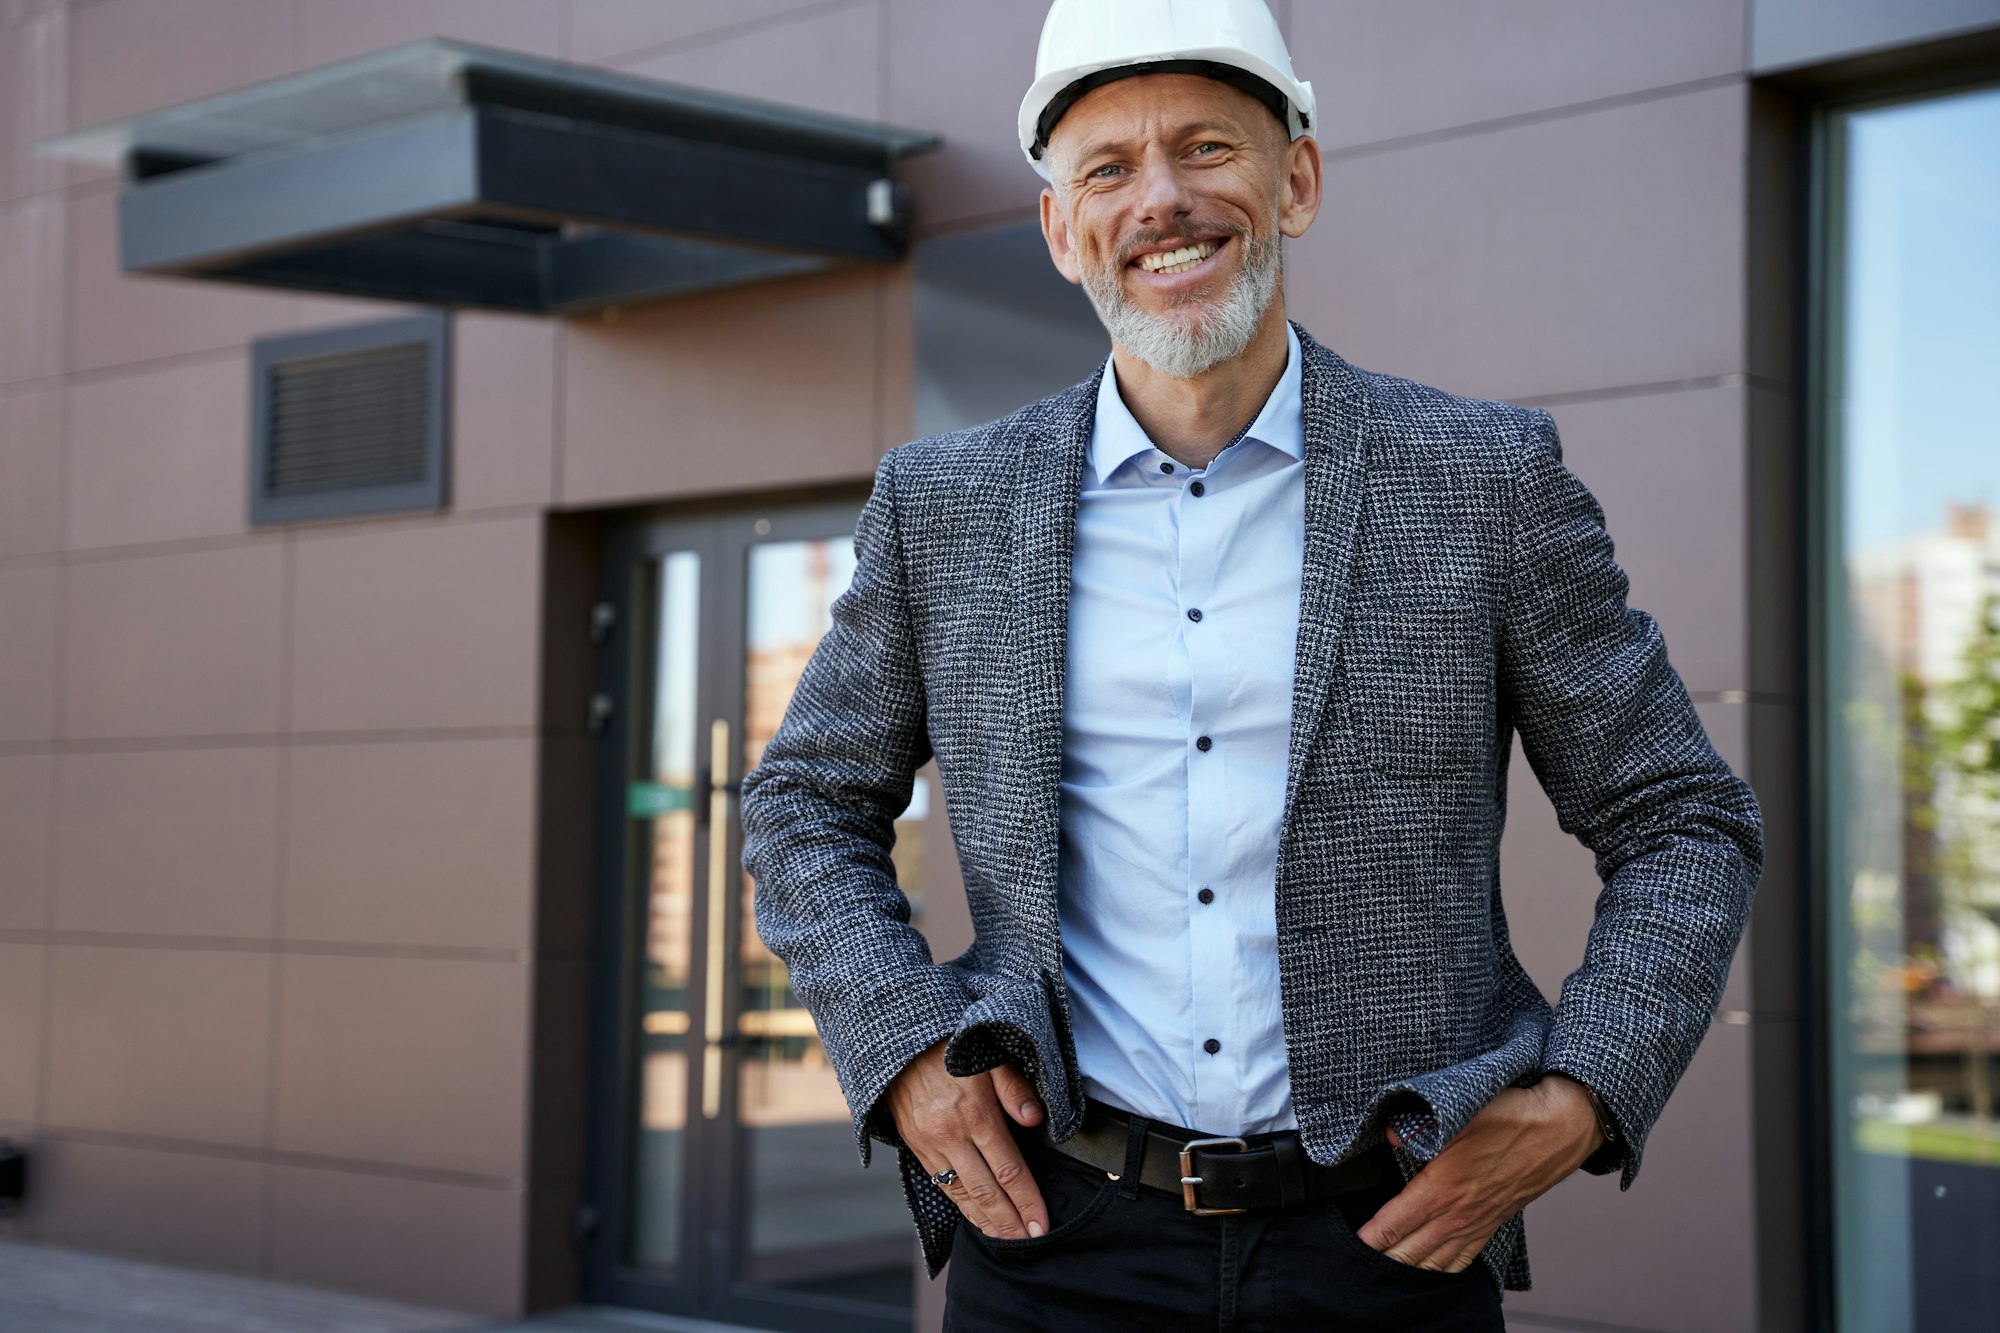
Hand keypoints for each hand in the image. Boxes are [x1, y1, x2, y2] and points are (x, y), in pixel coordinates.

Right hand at [885, 1037, 1049, 1238]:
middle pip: (987, 1192)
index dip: (1028, 1201)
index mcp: (976, 1115)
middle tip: (1032, 1241)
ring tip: (1007, 1238)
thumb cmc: (952, 1048)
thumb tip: (1036, 1120)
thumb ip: (1015, 1090)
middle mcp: (952, 1136)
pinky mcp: (916, 1147)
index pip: (1009, 1171)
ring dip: (986, 1221)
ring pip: (963, 1194)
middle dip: (1011, 1222)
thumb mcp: (990, 1057)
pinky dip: (962, 1206)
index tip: (1043, 1223)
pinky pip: (942, 1185)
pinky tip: (976, 1217)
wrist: (898, 1045)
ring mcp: (931, 1145)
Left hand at [1359, 1073, 1604, 1271]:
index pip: (1392, 1225)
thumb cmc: (1512, 1116)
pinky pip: (1463, 1260)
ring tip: (1384, 1278)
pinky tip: (1430, 1274)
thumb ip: (1417, 1125)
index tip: (1348, 1246)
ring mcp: (1476, 1224)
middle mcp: (1457, 1214)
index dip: (1367, 1240)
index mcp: (1441, 1187)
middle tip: (1356, 1268)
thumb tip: (1388, 1133)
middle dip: (1381, 1263)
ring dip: (1408, 1272)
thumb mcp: (1457, 1110)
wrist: (1560, 1128)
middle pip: (1408, 1255)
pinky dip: (1442, 1272)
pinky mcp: (1492, 1224)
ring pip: (1434, 1264)